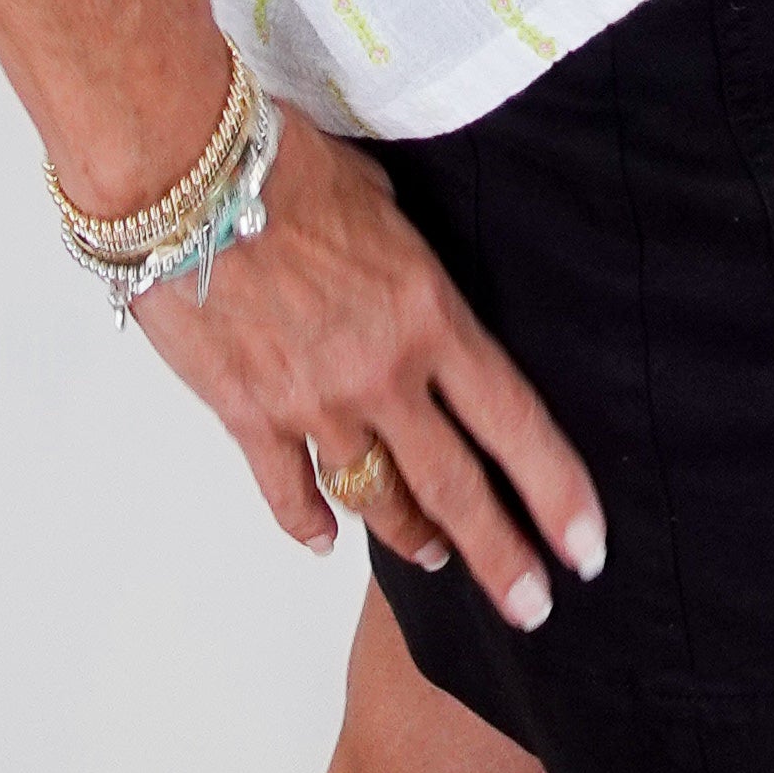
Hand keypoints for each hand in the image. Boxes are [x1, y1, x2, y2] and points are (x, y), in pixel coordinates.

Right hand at [126, 102, 606, 630]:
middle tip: (532, 608)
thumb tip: (418, 297)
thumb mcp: (384, 203)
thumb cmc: (286, 164)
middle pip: (456, 490)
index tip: (587, 548)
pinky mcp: (249, 416)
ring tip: (438, 557)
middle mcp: (382, 375)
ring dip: (413, 537)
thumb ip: (411, 268)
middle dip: (502, 559)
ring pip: (377, 500)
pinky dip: (309, 521)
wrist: (185, 173)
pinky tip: (326, 538)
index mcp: (429, 316)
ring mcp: (314, 405)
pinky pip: (290, 492)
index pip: (514, 423)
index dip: (557, 492)